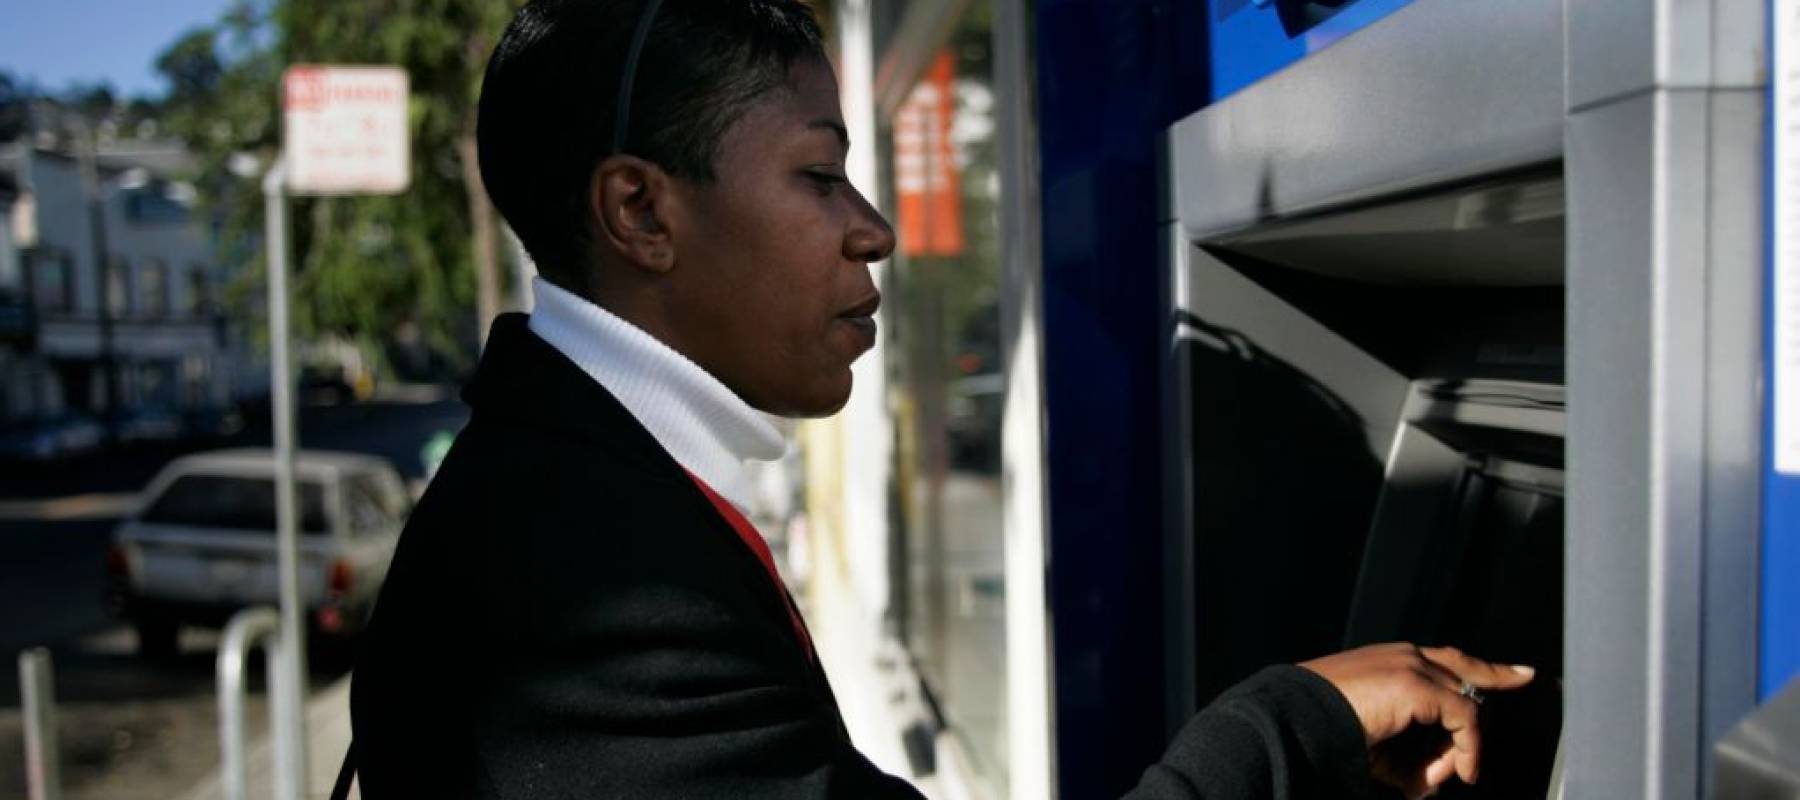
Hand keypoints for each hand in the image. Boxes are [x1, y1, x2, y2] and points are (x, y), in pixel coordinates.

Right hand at [1300, 643, 1534, 798]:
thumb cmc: (1322, 732)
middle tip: (1528, 678)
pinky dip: (1465, 751)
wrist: (1295, 720)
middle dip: (1499, 677)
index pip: (1445, 661)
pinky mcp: (1418, 684)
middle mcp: (1404, 656)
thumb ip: (1404, 756)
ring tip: (1431, 780)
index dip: (1482, 668)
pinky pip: (1464, 720)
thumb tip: (1431, 783)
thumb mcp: (1371, 744)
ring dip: (1459, 749)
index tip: (1516, 671)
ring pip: (1464, 704)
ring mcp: (1412, 666)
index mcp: (1388, 661)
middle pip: (1465, 667)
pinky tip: (1456, 773)